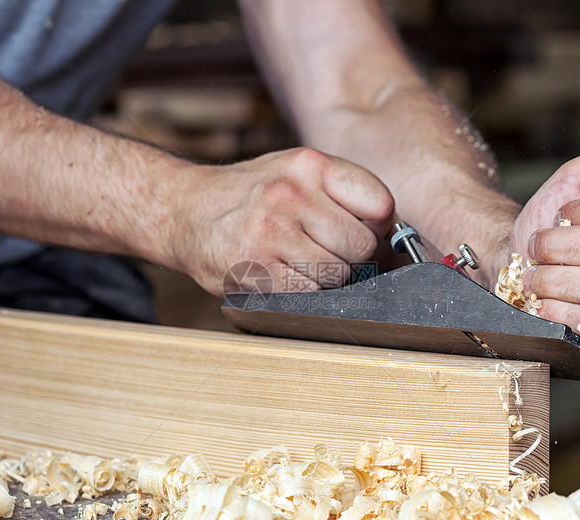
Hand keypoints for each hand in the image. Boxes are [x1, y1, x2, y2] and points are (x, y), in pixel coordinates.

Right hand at [168, 147, 394, 295]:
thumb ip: (343, 194)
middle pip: (362, 247)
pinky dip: (304, 292)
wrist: (184, 211)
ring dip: (328, 279)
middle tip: (330, 253)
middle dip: (353, 258)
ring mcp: (270, 233)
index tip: (368, 233)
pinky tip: (285, 274)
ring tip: (302, 263)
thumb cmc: (250, 195)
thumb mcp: (295, 172)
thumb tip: (395, 236)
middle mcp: (289, 195)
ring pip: (338, 276)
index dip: (381, 228)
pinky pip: (308, 294)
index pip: (380, 204)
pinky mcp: (255, 269)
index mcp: (309, 165)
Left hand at [507, 141, 579, 355]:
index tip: (558, 218)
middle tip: (537, 248)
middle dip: (558, 246)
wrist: (526, 265)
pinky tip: (543, 304)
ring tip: (537, 277)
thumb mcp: (579, 178)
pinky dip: (559, 313)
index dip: (575, 213)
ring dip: (554, 280)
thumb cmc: (557, 221)